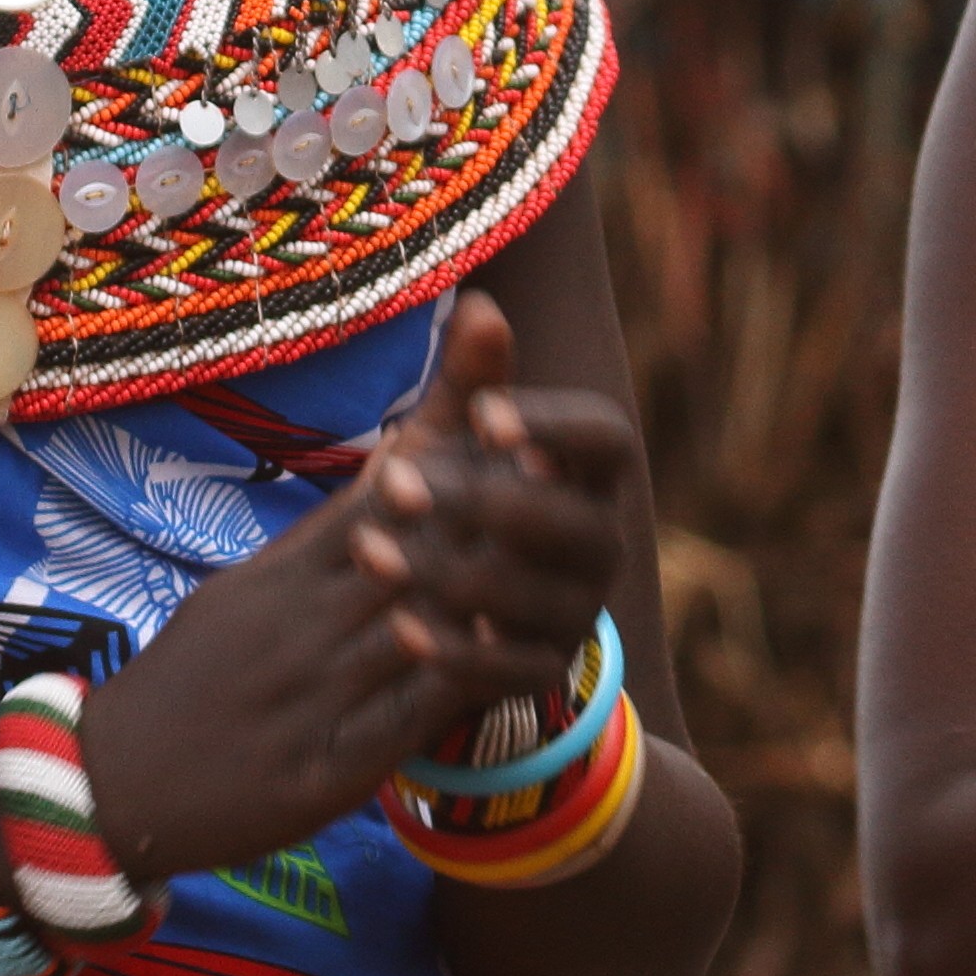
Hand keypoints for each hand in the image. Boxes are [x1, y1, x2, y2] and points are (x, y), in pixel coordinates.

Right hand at [77, 295, 624, 878]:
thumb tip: (395, 471)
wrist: (112, 784)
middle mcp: (298, 625)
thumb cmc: (189, 682)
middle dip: (475, 509)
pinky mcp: (324, 769)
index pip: (371, 500)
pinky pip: (398, 723)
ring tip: (542, 552)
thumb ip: (320, 542)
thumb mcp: (243, 592)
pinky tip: (494, 665)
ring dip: (474, 589)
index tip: (497, 405)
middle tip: (549, 466)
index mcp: (280, 578)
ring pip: (409, 627)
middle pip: (402, 550)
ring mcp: (312, 697)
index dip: (438, 451)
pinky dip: (447, 688)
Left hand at [373, 293, 644, 725]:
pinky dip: (456, 648)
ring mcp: (577, 611)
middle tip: (393, 481)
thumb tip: (479, 302)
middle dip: (479, 502)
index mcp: (588, 476)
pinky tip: (400, 623)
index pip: (605, 440)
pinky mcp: (542, 673)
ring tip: (370, 550)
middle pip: (567, 521)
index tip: (485, 416)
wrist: (445, 609)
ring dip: (447, 571)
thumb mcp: (451, 443)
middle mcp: (598, 543)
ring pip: (530, 596)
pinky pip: (512, 670)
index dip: (555, 427)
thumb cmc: (453, 503)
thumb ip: (470, 382)